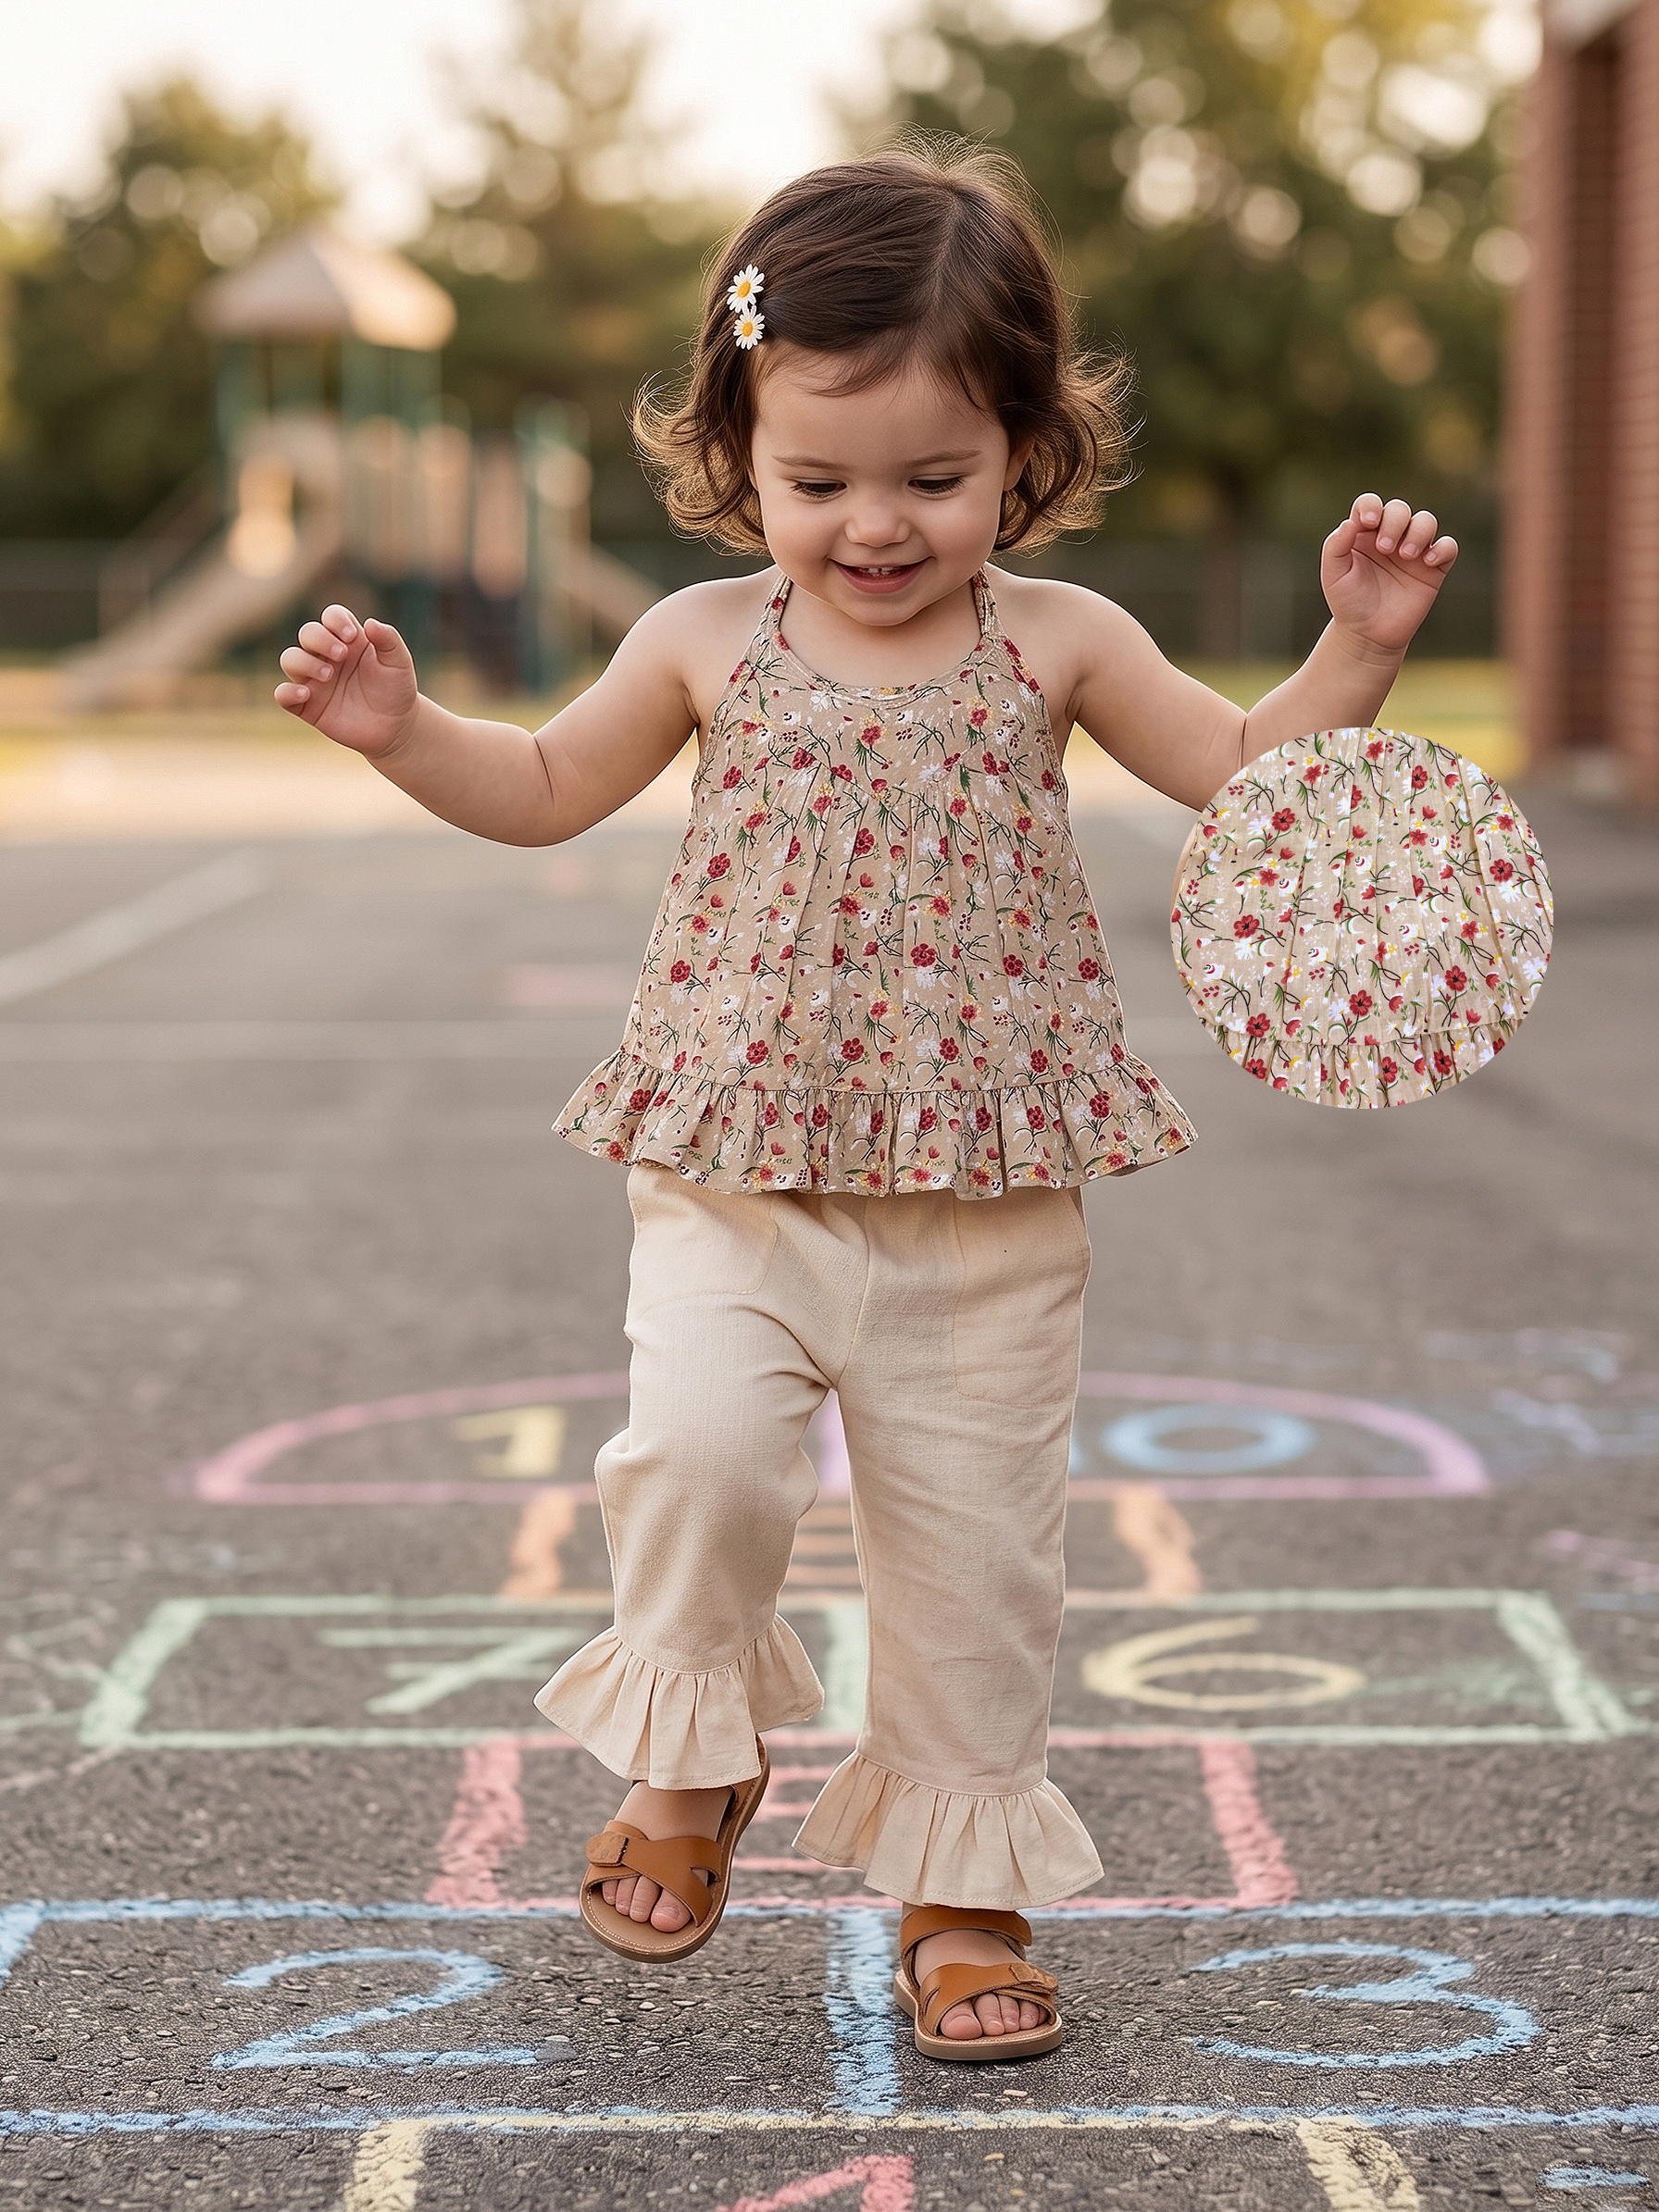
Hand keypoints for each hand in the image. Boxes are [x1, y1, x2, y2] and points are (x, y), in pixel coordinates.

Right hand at [275, 605, 419, 757]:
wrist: (395, 727)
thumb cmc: (396, 690)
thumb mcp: (400, 663)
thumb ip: (389, 641)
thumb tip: (370, 623)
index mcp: (349, 640)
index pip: (332, 617)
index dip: (337, 621)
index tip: (352, 637)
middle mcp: (327, 656)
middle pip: (308, 633)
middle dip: (320, 639)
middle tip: (341, 655)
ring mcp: (315, 680)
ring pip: (290, 659)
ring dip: (304, 662)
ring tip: (328, 675)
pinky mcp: (307, 705)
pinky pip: (283, 695)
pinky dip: (286, 692)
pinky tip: (305, 695)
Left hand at [1321, 495, 1458, 654]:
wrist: (1368, 635)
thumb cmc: (1348, 603)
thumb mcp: (1333, 575)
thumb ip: (1335, 547)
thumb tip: (1349, 523)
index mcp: (1364, 534)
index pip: (1370, 504)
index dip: (1371, 506)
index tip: (1369, 523)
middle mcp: (1390, 537)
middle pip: (1399, 509)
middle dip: (1394, 522)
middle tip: (1385, 549)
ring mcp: (1413, 551)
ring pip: (1426, 521)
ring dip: (1419, 531)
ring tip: (1406, 555)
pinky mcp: (1433, 568)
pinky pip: (1448, 546)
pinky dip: (1442, 548)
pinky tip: (1428, 561)